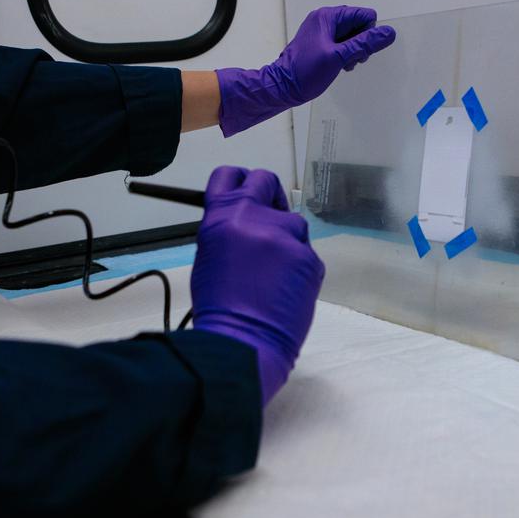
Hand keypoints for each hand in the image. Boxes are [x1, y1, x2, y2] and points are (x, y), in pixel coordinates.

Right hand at [191, 166, 324, 404]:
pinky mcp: (310, 257)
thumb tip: (242, 220)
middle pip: (267, 181)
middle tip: (266, 214)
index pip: (230, 175)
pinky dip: (297, 265)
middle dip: (268, 194)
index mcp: (222, 217)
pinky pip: (305, 252)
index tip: (244, 187)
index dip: (238, 179)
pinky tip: (284, 287)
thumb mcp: (208, 256)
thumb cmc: (219, 308)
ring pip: (291, 222)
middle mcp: (255, 218)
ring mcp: (286, 237)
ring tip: (271, 272)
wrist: (243, 341)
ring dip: (284, 238)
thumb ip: (226, 229)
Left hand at [215, 5, 396, 135]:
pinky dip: (345, 55)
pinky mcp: (321, 43)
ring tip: (343, 65)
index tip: (356, 50)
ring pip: (352, 36)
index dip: (367, 34)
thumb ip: (365, 43)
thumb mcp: (339, 57)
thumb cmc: (306, 72)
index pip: (364, 15)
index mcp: (327, 16)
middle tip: (349, 60)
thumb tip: (389, 33)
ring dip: (354, 51)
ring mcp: (322, 31)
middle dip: (360, 44)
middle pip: (359, 25)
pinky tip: (340, 66)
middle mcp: (325, 19)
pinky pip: (343, 44)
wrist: (283, 88)